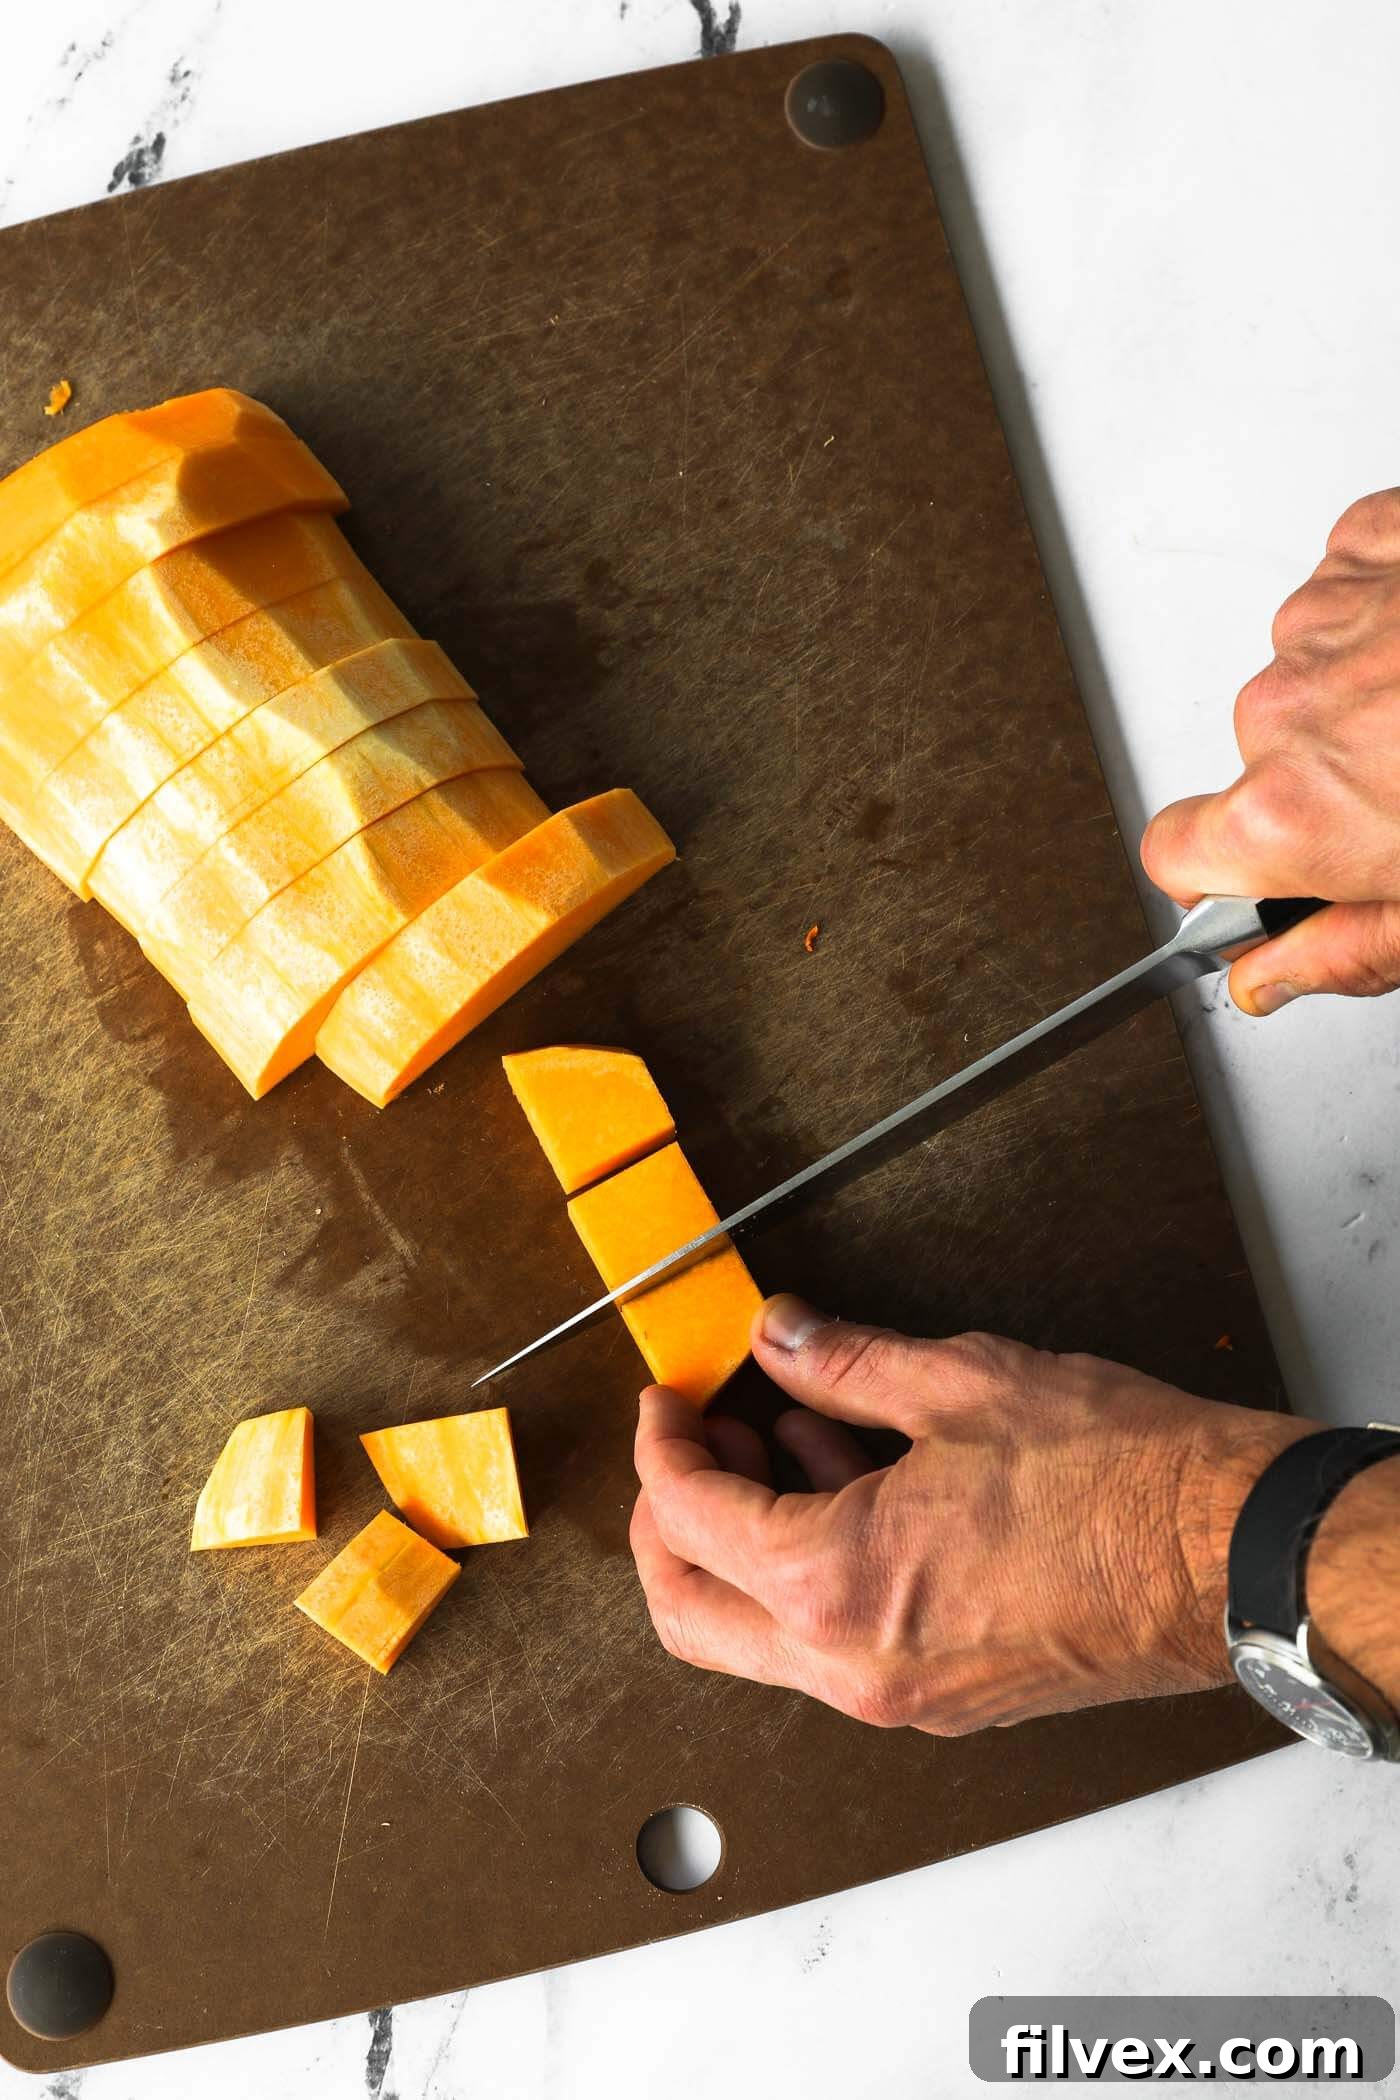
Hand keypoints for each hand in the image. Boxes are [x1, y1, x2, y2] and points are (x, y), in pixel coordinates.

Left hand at [630, 1297, 1311, 1732]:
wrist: (1229, 1556)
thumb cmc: (1118, 1480)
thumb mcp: (962, 1383)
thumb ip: (845, 1362)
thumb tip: (780, 1337)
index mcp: (835, 1586)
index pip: (688, 1520)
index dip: (661, 1445)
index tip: (669, 1399)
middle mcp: (853, 1665)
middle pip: (692, 1613)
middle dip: (668, 1520)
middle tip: (694, 1438)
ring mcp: (899, 1695)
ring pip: (760, 1636)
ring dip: (743, 1542)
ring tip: (777, 1439)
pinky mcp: (945, 1696)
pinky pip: (832, 1642)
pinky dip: (809, 1570)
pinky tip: (845, 1480)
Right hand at [1141, 486, 1399, 1014]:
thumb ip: (1346, 952)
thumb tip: (1268, 977)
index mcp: (1291, 811)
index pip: (1175, 853)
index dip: (1221, 874)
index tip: (1268, 877)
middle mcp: (1285, 708)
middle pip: (1259, 763)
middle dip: (1329, 780)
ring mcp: (1326, 614)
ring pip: (1308, 676)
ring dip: (1368, 697)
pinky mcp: (1372, 539)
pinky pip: (1346, 588)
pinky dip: (1386, 617)